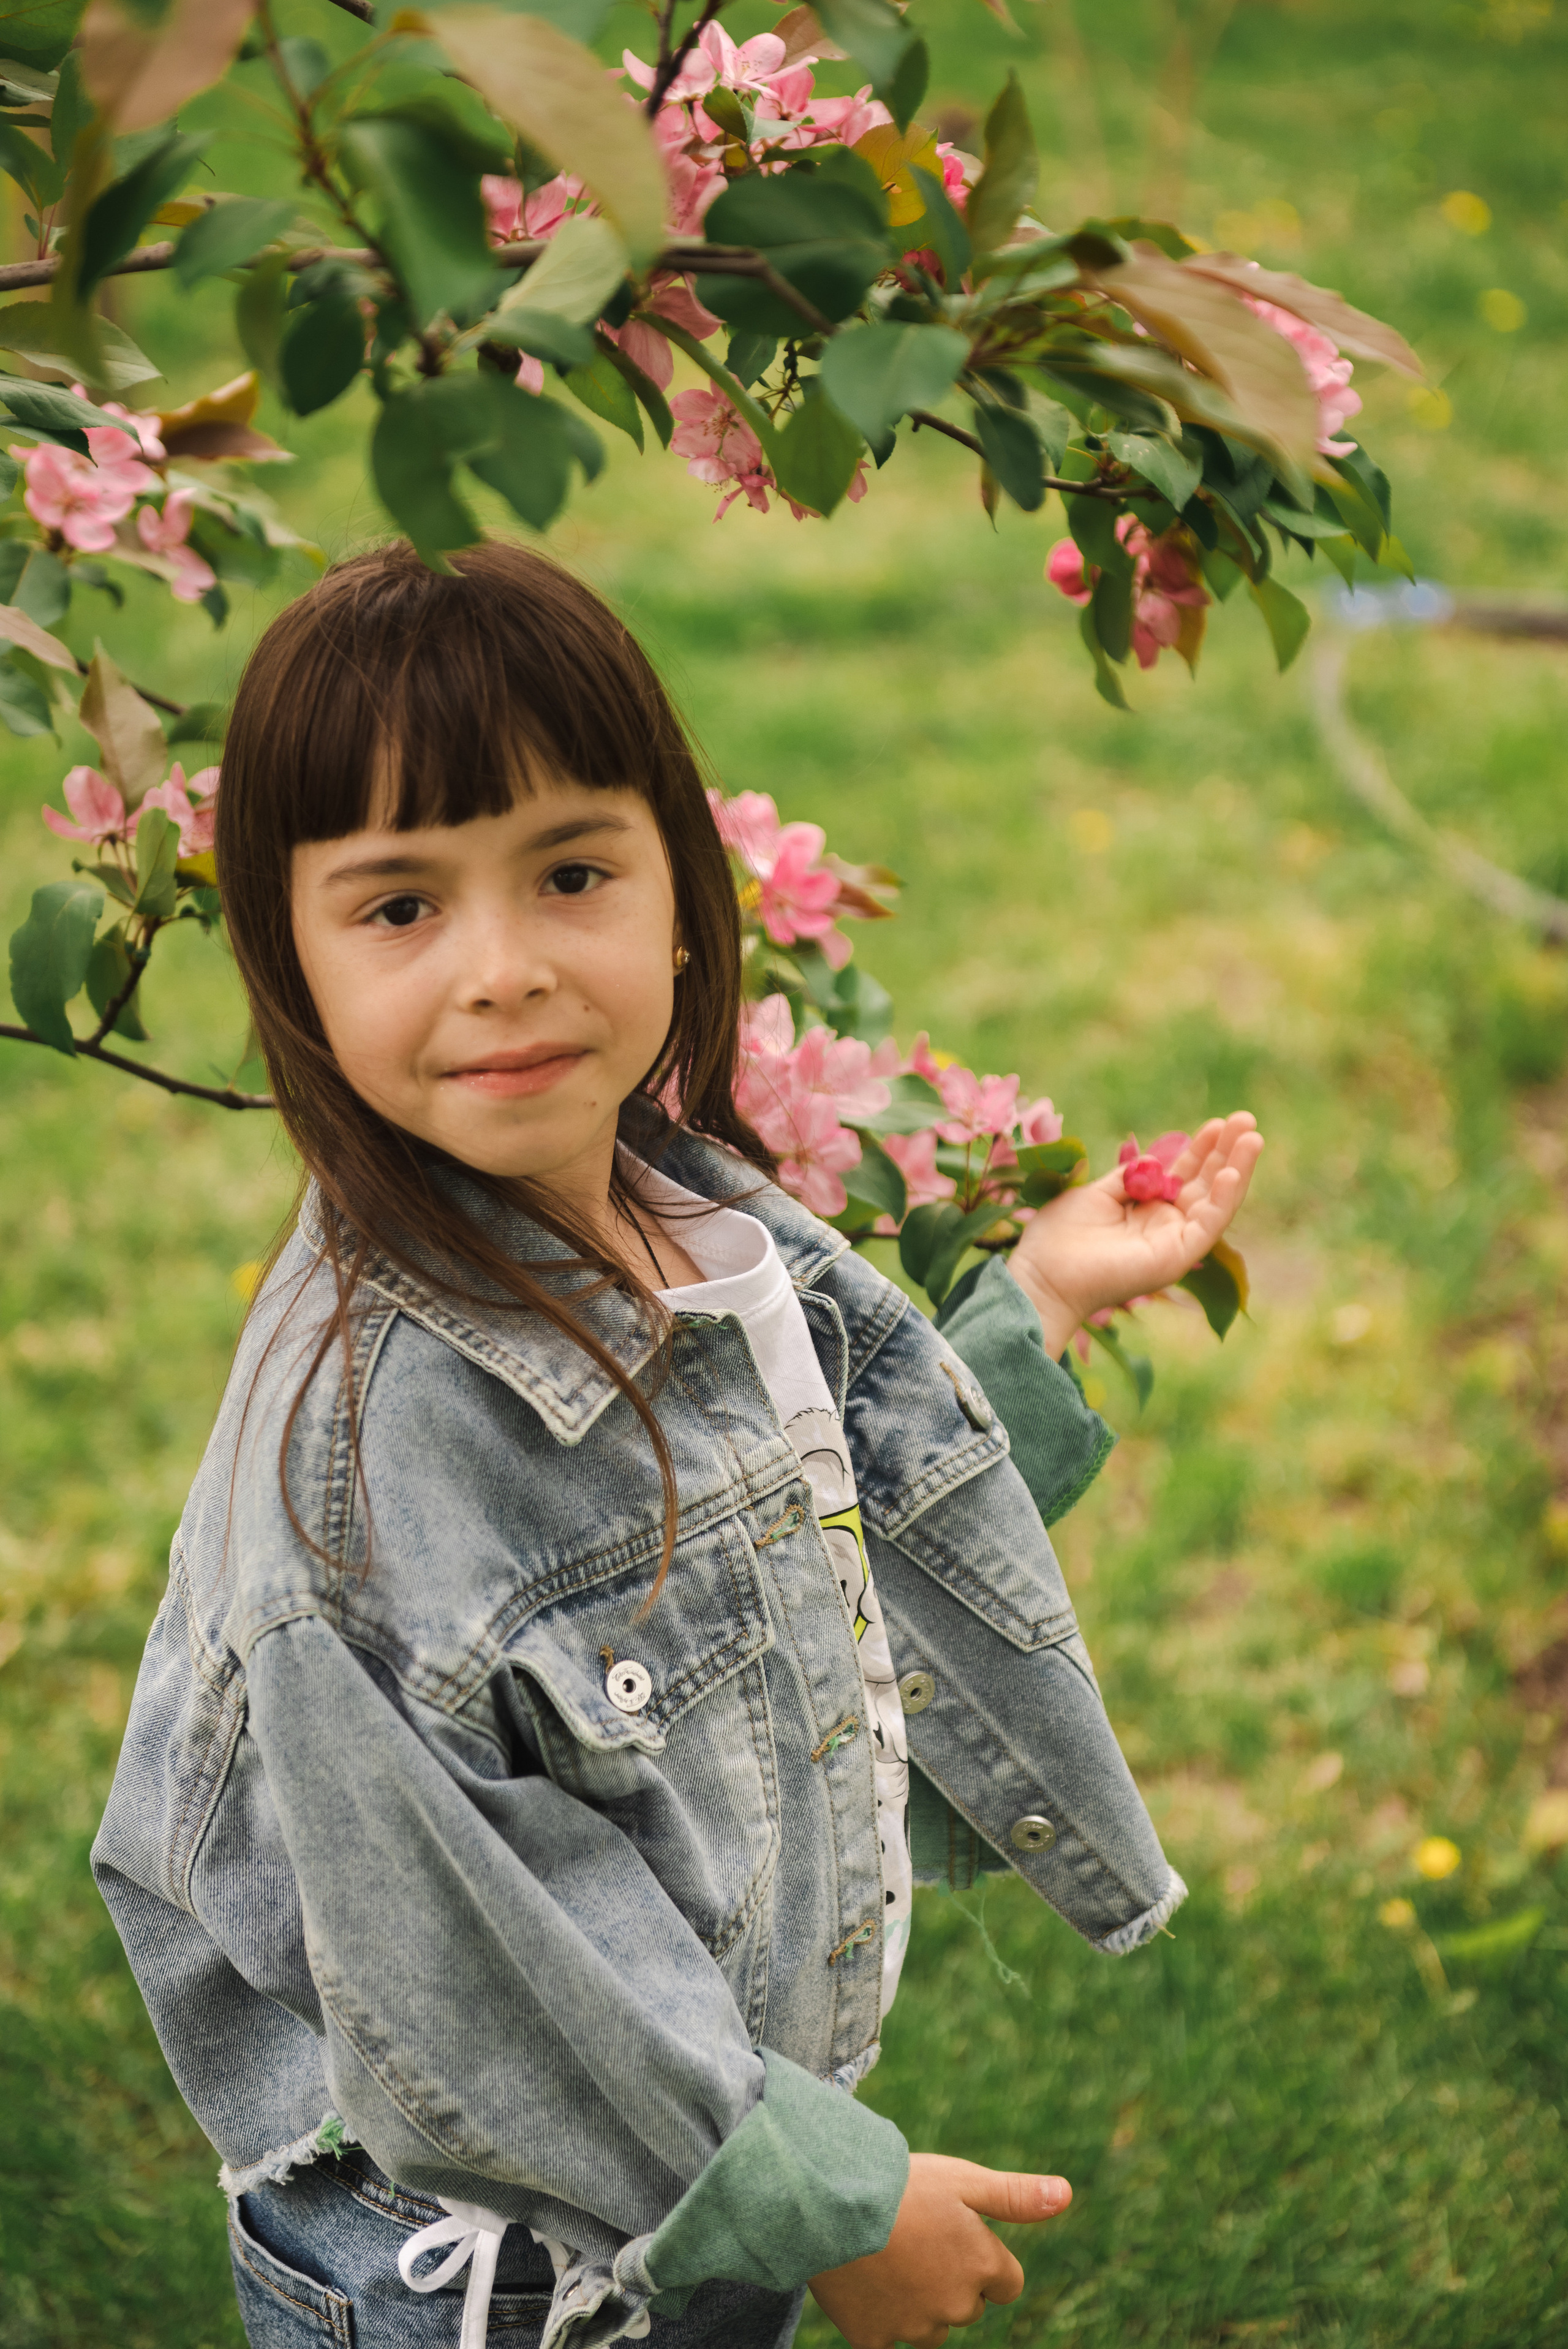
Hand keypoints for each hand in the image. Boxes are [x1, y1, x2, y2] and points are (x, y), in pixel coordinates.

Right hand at [808, 2152, 1070, 2348]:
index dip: (985, 2259)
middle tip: (915, 2238)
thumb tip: (1066, 2195)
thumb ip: (1016, 2196)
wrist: (830, 2202)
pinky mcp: (873, 2339)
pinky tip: (864, 2287)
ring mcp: (913, 2327)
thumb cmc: (902, 2184)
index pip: (1007, 2284)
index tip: (955, 2234)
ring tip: (888, 2258)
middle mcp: (955, 2305)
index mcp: (982, 2266)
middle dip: (951, 2281)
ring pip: (929, 2328)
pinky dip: (879, 2322)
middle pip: (968, 2307)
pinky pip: (886, 2342)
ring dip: (917, 2304)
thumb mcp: (964, 2179)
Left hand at [1009, 1111, 1263, 1360]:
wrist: (1043, 1275)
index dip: (1202, 1149)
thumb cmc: (1060, 1237)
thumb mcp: (1097, 1194)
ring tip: (1253, 1137)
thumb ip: (1130, 1177)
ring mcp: (1174, 1243)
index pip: (1185, 1176)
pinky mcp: (1176, 1258)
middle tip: (1246, 1119)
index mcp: (1147, 1211)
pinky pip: (1207, 1227)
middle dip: (1228, 1152)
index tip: (1218, 1123)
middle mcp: (1166, 1227)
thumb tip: (1155, 1159)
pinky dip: (1222, 1200)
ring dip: (1237, 1170)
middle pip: (1206, 1185)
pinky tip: (1231, 1173)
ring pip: (1216, 1203)